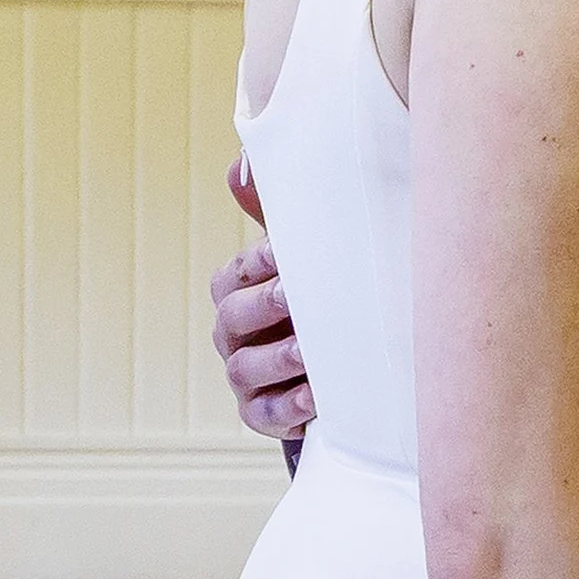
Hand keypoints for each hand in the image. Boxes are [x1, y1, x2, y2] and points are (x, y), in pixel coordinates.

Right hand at [211, 158, 313, 442]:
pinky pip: (265, 413)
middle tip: (295, 296)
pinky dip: (288, 406)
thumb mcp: (310, 256)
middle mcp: (234, 332)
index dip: (255, 262)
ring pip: (246, 367)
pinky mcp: (262, 413)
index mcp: (238, 290)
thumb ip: (281, 213)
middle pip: (233, 318)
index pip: (235, 273)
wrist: (346, 367)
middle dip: (264, 306)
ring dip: (278, 358)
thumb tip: (242, 165)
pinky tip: (315, 396)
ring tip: (309, 351)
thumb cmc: (323, 297)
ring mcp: (245, 375)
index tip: (283, 251)